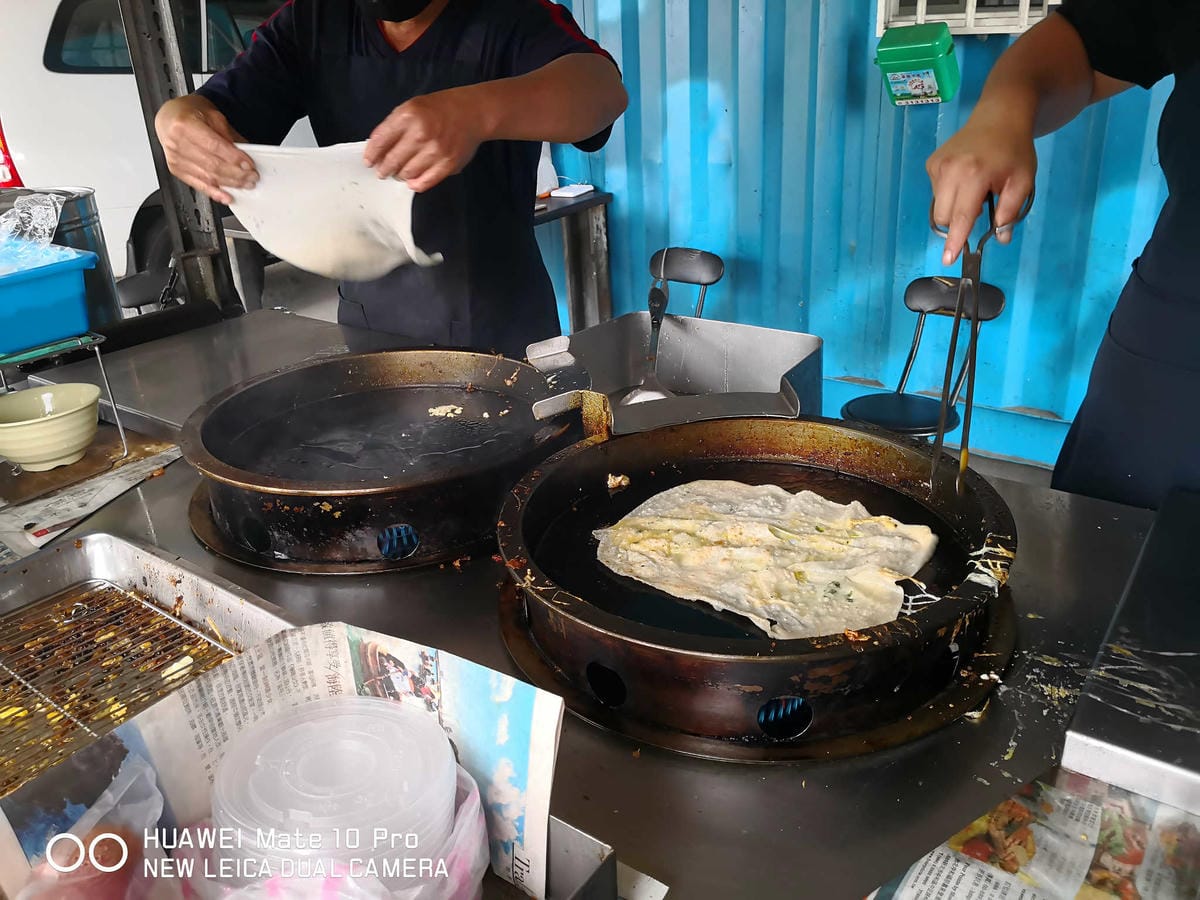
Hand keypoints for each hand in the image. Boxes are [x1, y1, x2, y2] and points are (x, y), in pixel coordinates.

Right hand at [156, 97, 255, 203]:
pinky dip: (214, 192)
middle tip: (252, 176)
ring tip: (245, 184)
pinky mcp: (176, 170)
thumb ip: (228, 136)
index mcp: (185, 125)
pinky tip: (226, 196)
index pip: (214, 146)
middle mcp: (177, 143)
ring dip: (230, 183)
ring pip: (208, 177)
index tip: (249, 164)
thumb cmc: (189, 113)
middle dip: (236, 174)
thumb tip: (246, 154)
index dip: (234, 158)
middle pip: (212, 165)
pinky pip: (198, 185)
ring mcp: (175, 158)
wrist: (169, 118)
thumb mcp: (212, 116)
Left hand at [364, 90, 485, 192]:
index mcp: (408, 116)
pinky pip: (425, 182)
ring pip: (407, 174)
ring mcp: (435, 151)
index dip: (372, 154)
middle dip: (384, 169)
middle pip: (392, 161)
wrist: (472, 113)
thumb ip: (393, 126)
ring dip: (400, 175)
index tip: (369, 162)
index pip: (380, 141)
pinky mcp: (448, 165)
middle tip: (382, 172)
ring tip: (400, 173)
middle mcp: (421, 134)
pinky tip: (413, 180)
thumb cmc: (439, 109)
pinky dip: (415, 184)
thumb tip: (377, 150)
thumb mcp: (411, 107)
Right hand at [926, 114, 1036, 264]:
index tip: (948, 259)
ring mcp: (937, 166)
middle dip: (957, 223)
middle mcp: (949, 170)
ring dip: (954, 207)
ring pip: (938, 206)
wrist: (1000, 115)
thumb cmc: (1015, 150)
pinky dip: (949, 193)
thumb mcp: (1023, 181)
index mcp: (974, 175)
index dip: (955, 240)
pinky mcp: (932, 163)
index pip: (961, 217)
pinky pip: (936, 192)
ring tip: (975, 188)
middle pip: (943, 217)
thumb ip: (1011, 211)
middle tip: (982, 207)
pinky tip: (965, 178)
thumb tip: (1001, 238)